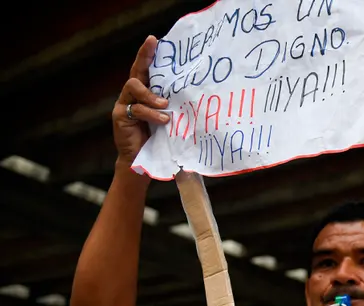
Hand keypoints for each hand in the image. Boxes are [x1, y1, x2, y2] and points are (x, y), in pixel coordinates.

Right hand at [113, 35, 169, 167]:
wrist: (143, 162)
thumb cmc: (160, 140)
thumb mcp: (171, 119)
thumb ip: (174, 106)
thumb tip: (198, 94)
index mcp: (146, 94)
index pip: (147, 70)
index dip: (148, 55)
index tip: (154, 39)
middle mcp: (133, 95)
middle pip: (136, 71)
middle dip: (144, 57)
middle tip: (152, 45)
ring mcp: (124, 104)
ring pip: (134, 86)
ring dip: (151, 94)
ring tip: (165, 105)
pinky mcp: (120, 117)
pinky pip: (136, 109)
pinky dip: (151, 113)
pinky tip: (163, 119)